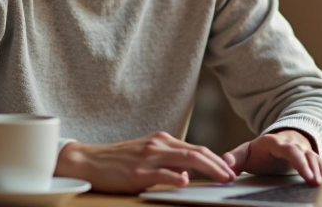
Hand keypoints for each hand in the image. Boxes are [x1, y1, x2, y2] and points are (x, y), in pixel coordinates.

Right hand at [54, 132, 235, 193]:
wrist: (89, 160)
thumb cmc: (119, 160)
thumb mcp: (147, 155)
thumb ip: (168, 161)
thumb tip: (188, 173)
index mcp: (162, 140)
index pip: (196, 149)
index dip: (216, 160)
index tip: (229, 170)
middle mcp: (158, 145)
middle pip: (196, 152)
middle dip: (218, 165)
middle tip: (232, 177)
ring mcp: (148, 158)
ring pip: (185, 160)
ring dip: (208, 169)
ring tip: (221, 178)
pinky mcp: (137, 172)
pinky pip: (160, 173)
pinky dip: (175, 176)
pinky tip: (185, 181)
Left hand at [223, 130, 321, 185]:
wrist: (275, 141)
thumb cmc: (259, 151)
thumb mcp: (245, 152)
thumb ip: (234, 158)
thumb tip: (225, 164)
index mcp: (275, 142)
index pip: (289, 150)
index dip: (299, 161)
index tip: (305, 175)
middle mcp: (292, 144)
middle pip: (305, 153)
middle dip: (311, 168)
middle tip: (316, 183)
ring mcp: (302, 150)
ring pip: (315, 157)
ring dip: (321, 170)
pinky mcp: (310, 157)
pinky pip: (321, 162)